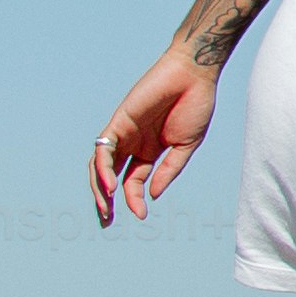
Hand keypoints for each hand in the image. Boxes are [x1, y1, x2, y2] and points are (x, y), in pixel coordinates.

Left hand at [92, 51, 216, 222]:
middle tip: (106, 221)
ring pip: (101, 166)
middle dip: (107, 200)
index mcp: (149, 151)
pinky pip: (104, 150)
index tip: (141, 215)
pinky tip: (110, 185)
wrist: (193, 74)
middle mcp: (133, 144)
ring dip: (100, 188)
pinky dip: (103, 168)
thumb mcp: (185, 145)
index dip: (135, 199)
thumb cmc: (195, 105)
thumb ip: (168, 170)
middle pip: (112, 176)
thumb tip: (151, 195)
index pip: (134, 181)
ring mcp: (123, 133)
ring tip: (106, 208)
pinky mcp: (118, 122)